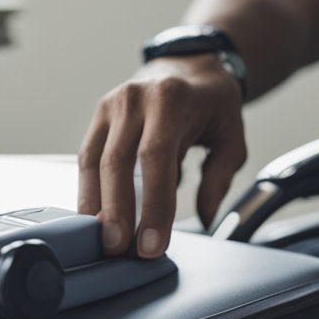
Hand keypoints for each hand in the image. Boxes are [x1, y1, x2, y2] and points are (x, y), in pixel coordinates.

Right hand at [79, 55, 246, 257]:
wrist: (188, 68)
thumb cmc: (212, 104)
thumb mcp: (231, 137)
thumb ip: (219, 178)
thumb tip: (206, 217)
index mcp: (172, 99)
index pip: (157, 158)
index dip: (152, 205)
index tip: (152, 243)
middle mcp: (136, 98)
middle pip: (118, 162)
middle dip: (118, 211)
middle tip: (121, 249)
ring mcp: (112, 105)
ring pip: (94, 161)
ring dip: (97, 205)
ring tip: (104, 240)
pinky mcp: (99, 116)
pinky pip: (86, 158)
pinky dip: (88, 190)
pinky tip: (94, 217)